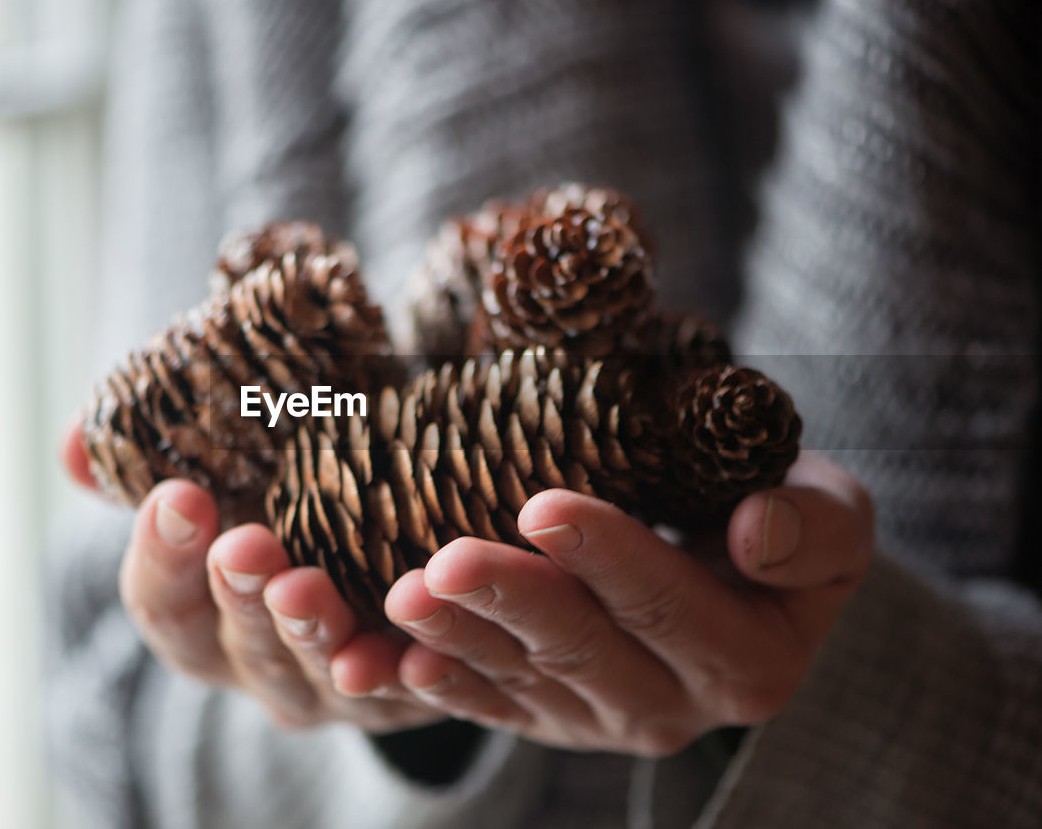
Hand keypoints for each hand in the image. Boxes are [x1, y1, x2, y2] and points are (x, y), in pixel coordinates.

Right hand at [60, 422, 441, 731]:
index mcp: (202, 621)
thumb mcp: (228, 481)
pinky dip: (404, 670)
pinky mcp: (410, 694)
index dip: (164, 555)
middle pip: (240, 644)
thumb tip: (76, 447)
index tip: (179, 496)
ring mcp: (333, 690)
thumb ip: (152, 465)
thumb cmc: (290, 505)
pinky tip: (407, 637)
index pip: (163, 602)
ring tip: (310, 586)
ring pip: (318, 675)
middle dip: (240, 596)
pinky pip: (408, 691)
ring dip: (311, 633)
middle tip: (247, 546)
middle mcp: (261, 666)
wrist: (391, 551)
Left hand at [384, 453, 873, 754]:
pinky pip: (491, 706)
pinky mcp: (551, 717)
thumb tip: (756, 532)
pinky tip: (394, 663)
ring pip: (523, 678)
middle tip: (446, 559)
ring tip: (402, 596)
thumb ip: (815, 526)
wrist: (743, 570)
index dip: (608, 559)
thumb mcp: (832, 514)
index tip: (544, 507)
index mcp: (749, 661)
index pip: (669, 606)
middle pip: (582, 650)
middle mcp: (675, 707)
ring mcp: (604, 719)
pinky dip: (443, 686)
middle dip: (512, 601)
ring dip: (459, 638)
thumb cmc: (776, 518)